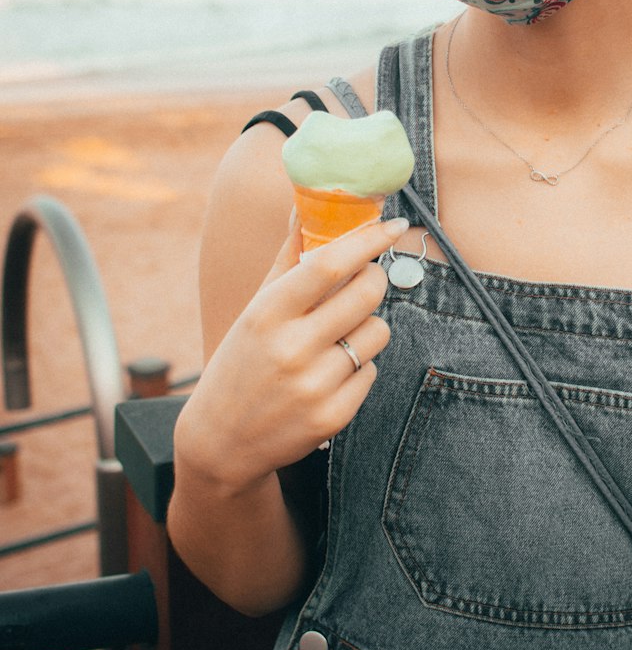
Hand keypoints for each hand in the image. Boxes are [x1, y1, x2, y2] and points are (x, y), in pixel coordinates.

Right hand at [174, 215, 408, 492]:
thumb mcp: (254, 310)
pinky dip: (359, 368)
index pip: (329, 265)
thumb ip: (286, 260)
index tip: (393, 224)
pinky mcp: (333, 416)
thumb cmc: (241, 363)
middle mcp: (291, 348)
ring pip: (377, 332)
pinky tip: (329, 376)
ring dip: (366, 328)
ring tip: (336, 339)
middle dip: (375, 280)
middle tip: (365, 281)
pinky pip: (372, 372)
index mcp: (267, 313)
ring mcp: (314, 385)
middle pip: (366, 293)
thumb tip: (304, 208)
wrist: (221, 441)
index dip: (367, 240)